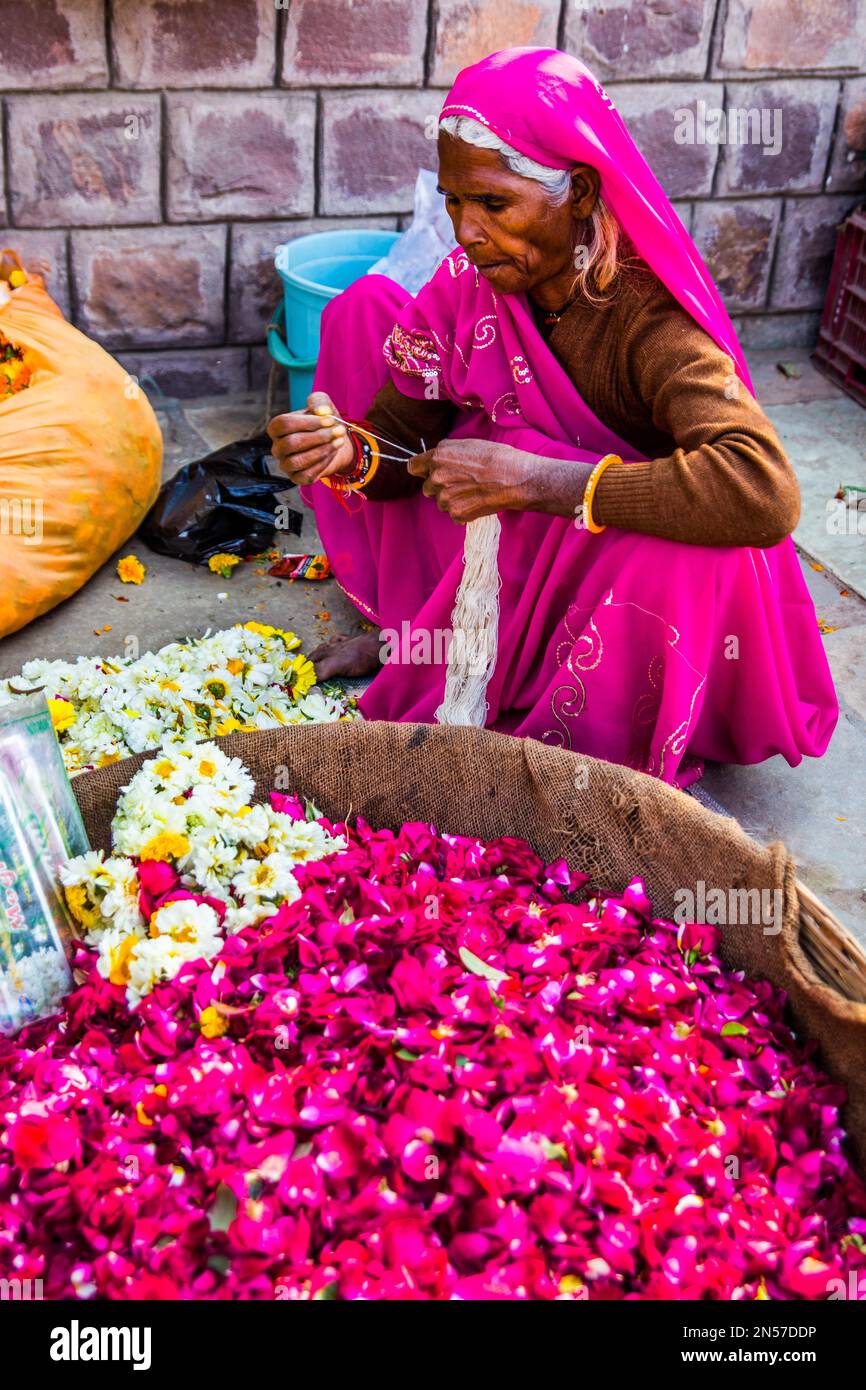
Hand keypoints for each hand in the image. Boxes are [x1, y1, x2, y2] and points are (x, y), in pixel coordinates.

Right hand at [267, 391, 355, 484]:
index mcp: (277, 428)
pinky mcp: (296, 478)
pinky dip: (323, 463)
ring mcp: (285, 464)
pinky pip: (307, 474)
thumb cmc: (324, 423)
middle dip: (319, 437)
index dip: (307, 422)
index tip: (330, 419)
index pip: (283, 424)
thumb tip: (320, 411)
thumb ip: (320, 401)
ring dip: (322, 450)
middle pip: (291, 443)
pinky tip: (333, 453)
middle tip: (338, 431)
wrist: (334, 444)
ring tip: (339, 441)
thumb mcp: (323, 406)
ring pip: (298, 461)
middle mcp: (277, 447)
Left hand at [407, 438, 532, 523]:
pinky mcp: (456, 514)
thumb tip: (435, 460)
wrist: (515, 479)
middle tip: (462, 484)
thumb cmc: (496, 458)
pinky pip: (454, 515)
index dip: (422, 470)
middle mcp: (437, 477)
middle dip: (440, 488)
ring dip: (452, 500)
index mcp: (438, 457)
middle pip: (427, 488)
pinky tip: (478, 502)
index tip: (429, 473)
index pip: (413, 467)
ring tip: (473, 492)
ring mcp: (445, 498)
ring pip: (440, 503)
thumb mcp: (467, 445)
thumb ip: (446, 454)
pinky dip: (464, 512)